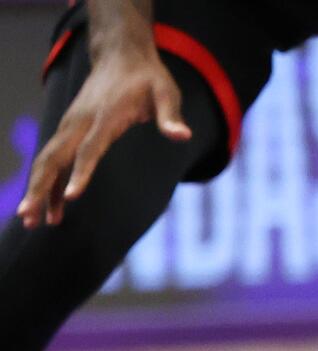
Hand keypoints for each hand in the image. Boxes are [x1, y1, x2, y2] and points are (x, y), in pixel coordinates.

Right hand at [17, 46, 188, 227]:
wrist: (120, 56)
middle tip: (29, 218)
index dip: (80, 173)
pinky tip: (49, 210)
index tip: (72, 197)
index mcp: (104, 116)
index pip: (89, 149)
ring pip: (48, 161)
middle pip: (55, 158)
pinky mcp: (69, 130)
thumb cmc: (148, 78)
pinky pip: (54, 159)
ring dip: (38, 190)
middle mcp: (79, 122)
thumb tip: (183, 136)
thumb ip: (171, 116)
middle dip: (40, 188)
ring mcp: (70, 125)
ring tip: (31, 221)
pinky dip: (49, 183)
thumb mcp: (166, 92)